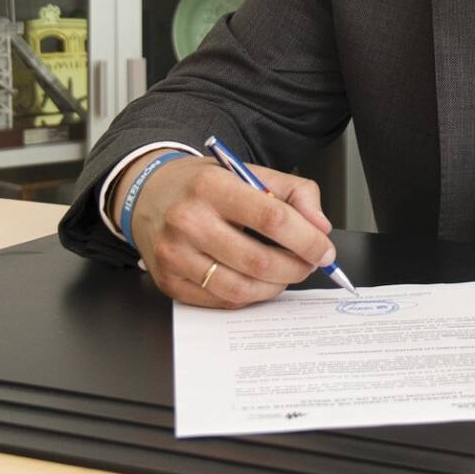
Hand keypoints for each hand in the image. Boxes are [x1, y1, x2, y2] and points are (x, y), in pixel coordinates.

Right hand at [115, 152, 335, 307]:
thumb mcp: (250, 172)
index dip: (306, 239)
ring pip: (240, 288)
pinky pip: (220, 301)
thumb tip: (320, 226)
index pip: (272, 218)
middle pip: (258, 260)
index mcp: (213, 186)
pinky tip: (258, 281)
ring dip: (275, 287)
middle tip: (309, 264)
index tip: (324, 249)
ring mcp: (175, 255)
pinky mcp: (168, 282)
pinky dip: (249, 296)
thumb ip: (295, 193)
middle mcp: (188, 220)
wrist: (150, 194)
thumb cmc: (205, 185)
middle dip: (295, 268)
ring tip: (286, 273)